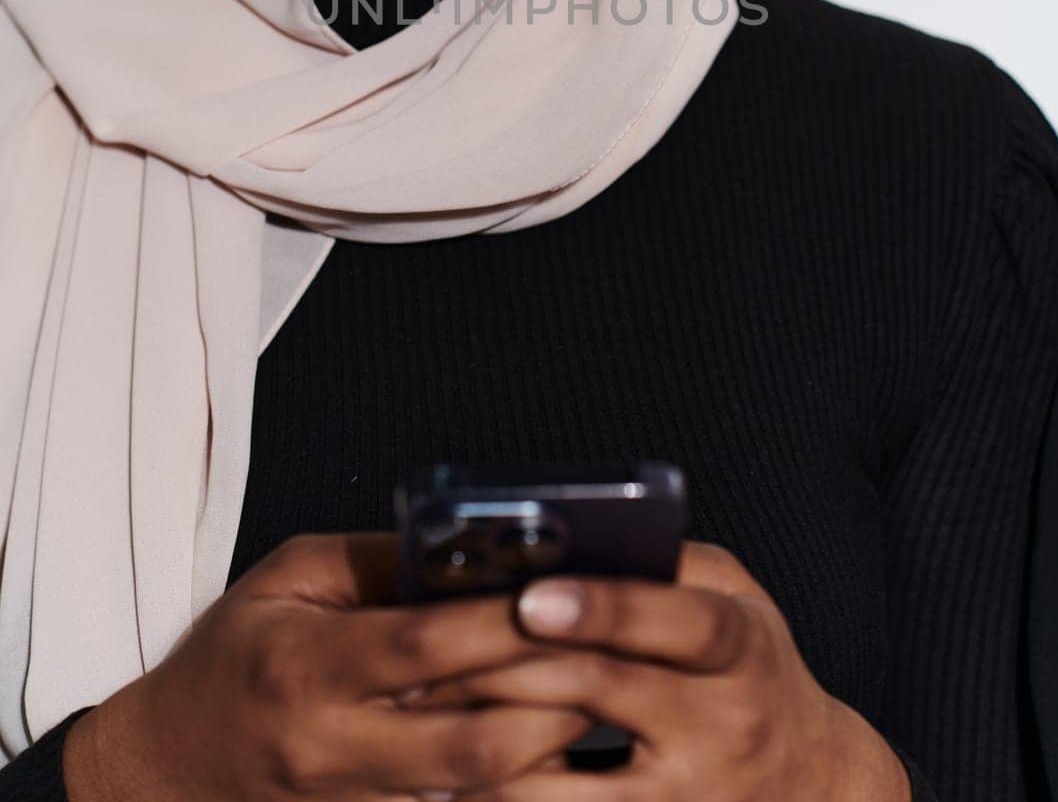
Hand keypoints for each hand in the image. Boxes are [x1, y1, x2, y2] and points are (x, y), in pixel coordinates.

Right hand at [62, 532, 591, 801]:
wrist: (170, 767)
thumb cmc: (237, 654)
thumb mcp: (290, 577)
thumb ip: (379, 561)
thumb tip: (472, 544)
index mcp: (308, 666)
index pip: (424, 644)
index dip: (503, 621)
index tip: (569, 589)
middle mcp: (335, 747)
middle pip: (472, 738)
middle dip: (556, 698)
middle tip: (622, 651)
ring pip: (479, 790)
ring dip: (551, 747)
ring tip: (613, 694)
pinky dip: (515, 782)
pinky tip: (560, 746)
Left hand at [400, 541, 910, 799]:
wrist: (816, 790)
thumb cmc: (754, 671)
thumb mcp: (738, 601)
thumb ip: (668, 566)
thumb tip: (574, 534)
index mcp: (741, 647)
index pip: (674, 619)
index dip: (602, 605)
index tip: (529, 595)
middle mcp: (722, 725)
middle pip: (599, 691)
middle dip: (506, 667)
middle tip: (425, 649)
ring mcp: (689, 800)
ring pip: (567, 783)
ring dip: (485, 750)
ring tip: (420, 716)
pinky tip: (448, 786)